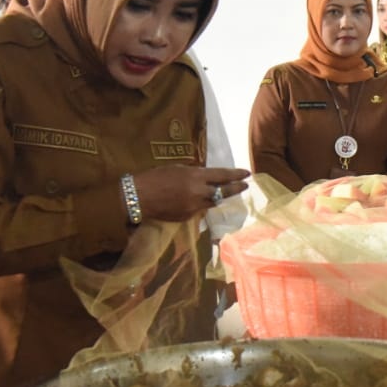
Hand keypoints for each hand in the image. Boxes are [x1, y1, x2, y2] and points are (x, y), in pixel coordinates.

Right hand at [131, 165, 250, 222]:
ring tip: (225, 192)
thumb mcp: (177, 169)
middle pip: (224, 191)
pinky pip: (199, 209)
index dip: (236, 174)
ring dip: (219, 196)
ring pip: (213, 202)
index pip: (222, 175)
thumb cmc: (154, 177)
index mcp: (196, 176)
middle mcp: (199, 192)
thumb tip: (205, 176)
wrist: (138, 197)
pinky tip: (198, 200)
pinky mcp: (188, 217)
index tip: (247, 173)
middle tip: (246, 185)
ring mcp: (194, 207)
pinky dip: (201, 204)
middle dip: (236, 188)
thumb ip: (194, 173)